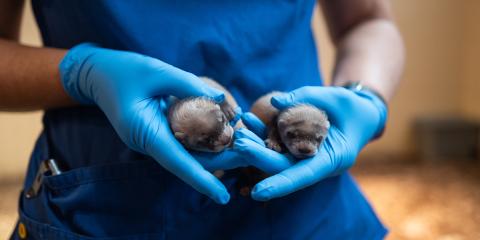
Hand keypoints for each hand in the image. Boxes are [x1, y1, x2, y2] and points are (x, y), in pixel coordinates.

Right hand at [60, 43, 231, 203]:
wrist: (98, 74)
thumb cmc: (125, 70)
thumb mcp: (157, 71)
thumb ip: (189, 85)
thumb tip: (221, 100)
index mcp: (144, 131)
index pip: (177, 162)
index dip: (201, 180)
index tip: (222, 196)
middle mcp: (149, 141)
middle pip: (188, 160)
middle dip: (220, 161)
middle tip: (250, 153)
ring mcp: (152, 139)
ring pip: (188, 153)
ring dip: (214, 150)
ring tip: (244, 143)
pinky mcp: (157, 132)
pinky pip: (183, 141)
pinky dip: (204, 138)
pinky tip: (224, 130)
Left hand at [236, 86, 386, 200]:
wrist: (360, 112)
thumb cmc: (352, 106)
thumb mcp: (335, 96)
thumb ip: (306, 97)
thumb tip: (274, 101)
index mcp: (333, 159)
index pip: (304, 176)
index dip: (281, 184)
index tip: (258, 192)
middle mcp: (316, 162)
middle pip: (283, 166)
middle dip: (259, 157)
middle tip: (239, 144)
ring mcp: (305, 156)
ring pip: (276, 156)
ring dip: (256, 147)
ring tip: (239, 133)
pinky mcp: (297, 146)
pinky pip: (277, 143)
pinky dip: (262, 133)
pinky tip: (248, 120)